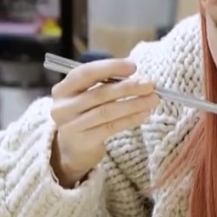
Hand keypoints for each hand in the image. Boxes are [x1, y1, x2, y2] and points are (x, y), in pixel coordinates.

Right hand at [49, 58, 157, 186]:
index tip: (133, 66)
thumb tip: (137, 77)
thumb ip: (104, 84)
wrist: (72, 149)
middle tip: (150, 85)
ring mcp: (71, 126)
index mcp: (63, 88)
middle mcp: (63, 107)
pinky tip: (144, 114)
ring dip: (133, 104)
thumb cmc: (85, 114)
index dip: (110, 67)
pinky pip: (111, 127)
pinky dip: (130, 120)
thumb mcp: (86, 96)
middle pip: (99, 93)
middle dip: (128, 87)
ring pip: (107, 111)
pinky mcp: (83, 142)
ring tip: (152, 100)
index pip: (86, 73)